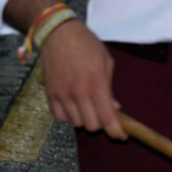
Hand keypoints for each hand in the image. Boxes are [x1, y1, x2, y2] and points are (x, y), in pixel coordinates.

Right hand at [39, 20, 124, 137]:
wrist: (58, 35)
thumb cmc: (87, 46)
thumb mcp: (106, 63)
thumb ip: (109, 88)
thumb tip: (114, 108)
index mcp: (97, 83)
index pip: (107, 117)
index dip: (115, 131)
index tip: (121, 136)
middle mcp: (78, 92)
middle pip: (91, 125)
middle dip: (101, 124)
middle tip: (105, 116)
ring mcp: (62, 95)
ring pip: (76, 122)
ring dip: (85, 119)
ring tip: (89, 107)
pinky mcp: (50, 94)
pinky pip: (60, 117)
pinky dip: (70, 116)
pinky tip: (75, 107)